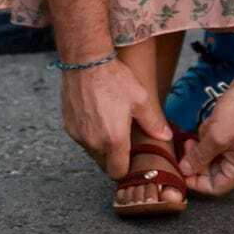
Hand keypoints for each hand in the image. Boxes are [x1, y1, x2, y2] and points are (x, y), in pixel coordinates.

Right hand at [60, 60, 170, 179]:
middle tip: (123, 141)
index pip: (118, 172)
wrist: (85, 62)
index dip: (126, 168)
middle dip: (114, 158)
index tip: (131, 159)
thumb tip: (165, 136)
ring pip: (92, 152)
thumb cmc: (114, 78)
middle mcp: (93, 142)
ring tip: (110, 125)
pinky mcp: (68, 126)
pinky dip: (89, 135)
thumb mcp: (140, 99)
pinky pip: (82, 139)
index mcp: (113, 140)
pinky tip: (97, 118)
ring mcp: (79, 135)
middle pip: (104, 164)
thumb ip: (153, 122)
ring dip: (101, 146)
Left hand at [178, 80, 233, 195]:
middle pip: (213, 172)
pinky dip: (211, 135)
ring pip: (213, 156)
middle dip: (199, 157)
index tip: (181, 169)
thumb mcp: (215, 136)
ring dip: (205, 143)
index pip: (214, 187)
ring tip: (205, 127)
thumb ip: (199, 156)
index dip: (195, 181)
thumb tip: (186, 170)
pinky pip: (218, 144)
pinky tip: (211, 122)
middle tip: (189, 144)